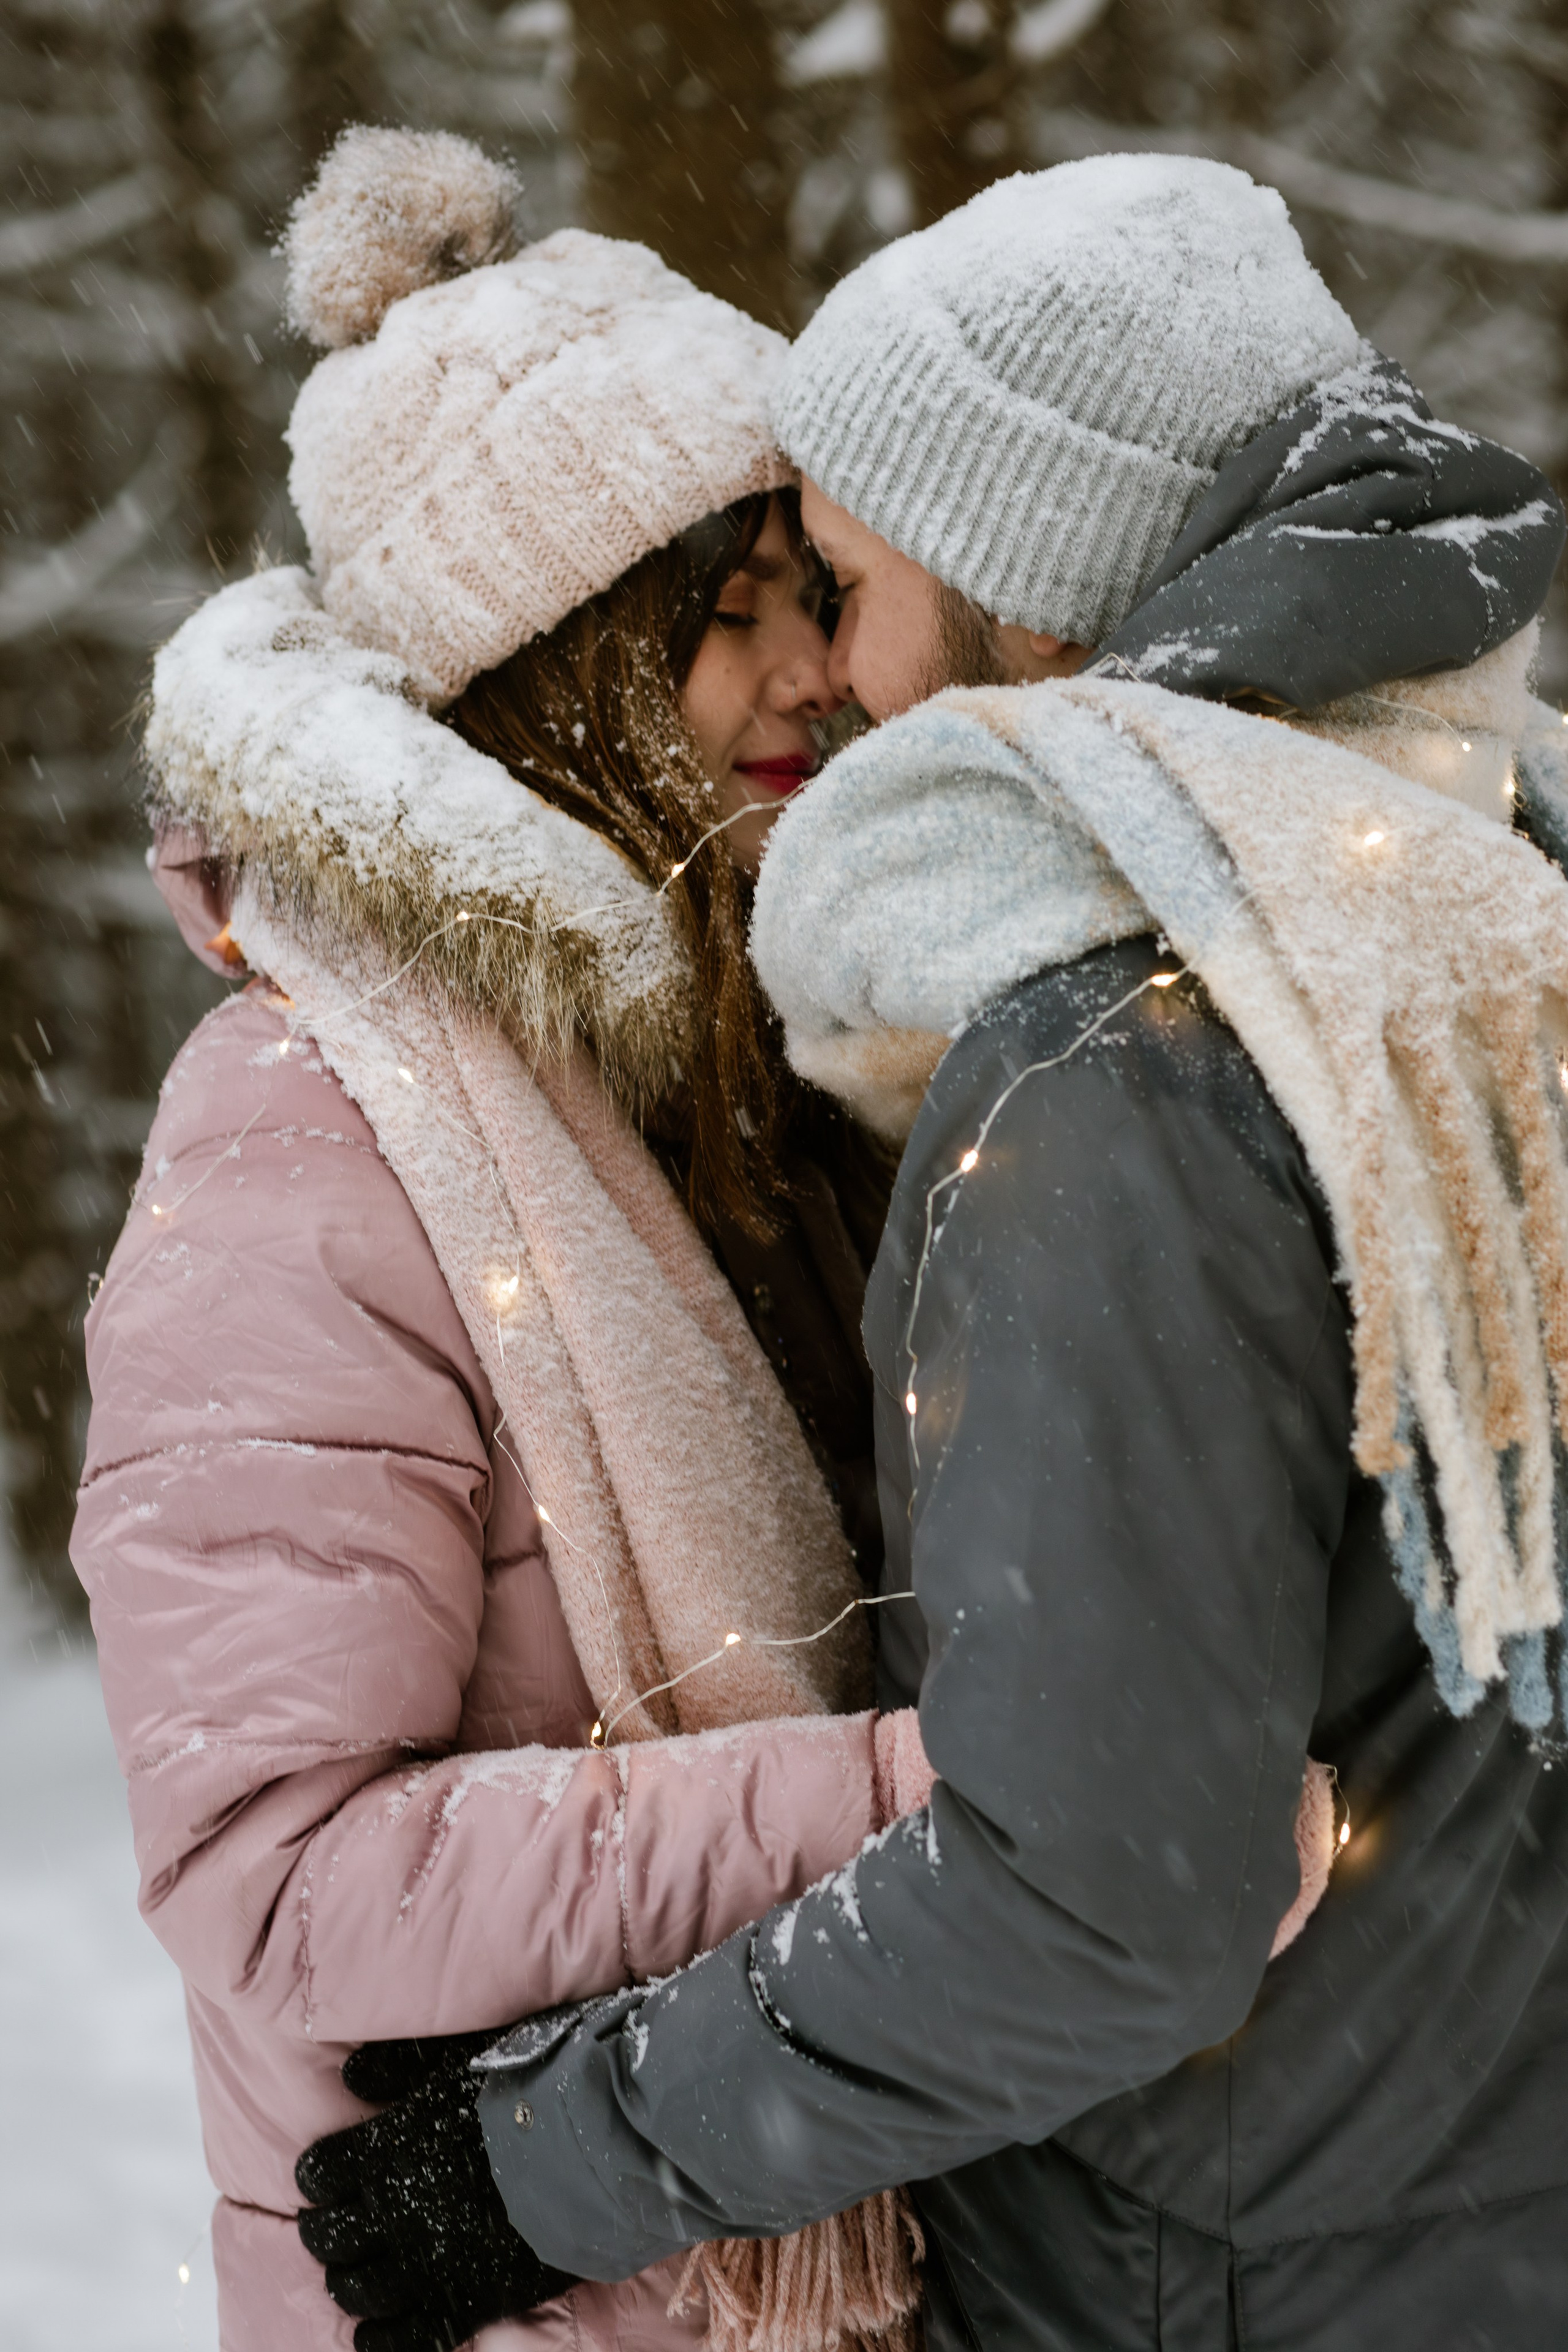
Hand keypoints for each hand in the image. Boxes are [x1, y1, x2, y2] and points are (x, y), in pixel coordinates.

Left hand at [296, 2033, 576, 2351]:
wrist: (594, 2146)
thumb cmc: (529, 2087)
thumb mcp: (459, 2055)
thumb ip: (399, 2065)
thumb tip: (349, 2078)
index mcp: (386, 2150)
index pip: (320, 2173)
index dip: (318, 2175)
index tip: (324, 2177)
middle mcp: (394, 2211)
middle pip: (329, 2235)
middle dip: (324, 2231)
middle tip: (329, 2227)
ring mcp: (427, 2264)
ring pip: (359, 2289)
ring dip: (348, 2282)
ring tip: (353, 2275)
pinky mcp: (464, 2303)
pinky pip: (404, 2338)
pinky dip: (380, 2339)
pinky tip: (373, 2333)